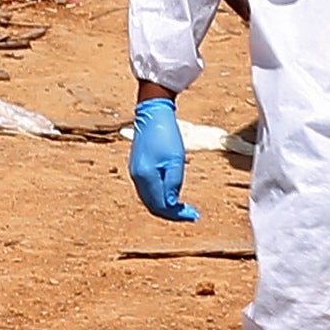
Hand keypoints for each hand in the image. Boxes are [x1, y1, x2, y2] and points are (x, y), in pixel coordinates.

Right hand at [129, 95, 195, 222]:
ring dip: (166, 205)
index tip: (193, 216)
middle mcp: (137, 178)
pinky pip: (148, 189)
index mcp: (145, 178)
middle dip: (172, 213)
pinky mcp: (138, 167)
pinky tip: (171, 194)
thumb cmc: (166, 134)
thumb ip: (173, 183)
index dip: (177, 214)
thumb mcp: (175, 160)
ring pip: (150, 198)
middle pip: (154, 205)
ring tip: (183, 207)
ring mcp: (136, 173)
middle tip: (191, 214)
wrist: (153, 113)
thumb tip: (173, 204)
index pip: (161, 206)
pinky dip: (160, 195)